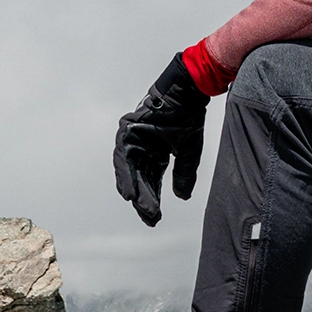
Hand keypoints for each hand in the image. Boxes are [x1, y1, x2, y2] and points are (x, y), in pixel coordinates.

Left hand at [113, 53, 208, 225]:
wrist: (186, 93)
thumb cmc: (188, 117)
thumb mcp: (188, 152)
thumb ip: (183, 174)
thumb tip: (181, 196)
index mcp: (155, 154)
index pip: (152, 182)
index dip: (153, 200)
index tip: (155, 218)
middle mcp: (142, 149)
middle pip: (139, 179)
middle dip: (143, 199)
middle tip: (149, 216)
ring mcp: (133, 140)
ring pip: (128, 170)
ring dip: (132, 189)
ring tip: (137, 205)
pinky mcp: (127, 131)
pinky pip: (123, 156)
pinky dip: (125, 174)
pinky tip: (129, 191)